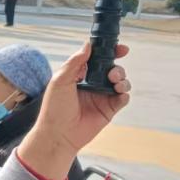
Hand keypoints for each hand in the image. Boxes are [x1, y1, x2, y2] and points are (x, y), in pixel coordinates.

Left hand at [19, 43, 130, 179]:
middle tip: (113, 71)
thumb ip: (75, 62)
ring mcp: (101, 96)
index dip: (109, 52)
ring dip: (122, 78)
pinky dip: (124, 93)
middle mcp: (92, 84)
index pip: (97, 59)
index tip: (119, 48)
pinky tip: (119, 93)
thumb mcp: (60, 80)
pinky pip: (122, 98)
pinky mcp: (109, 110)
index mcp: (79, 75)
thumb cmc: (54, 108)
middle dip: (117, 66)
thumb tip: (88, 45)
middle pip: (111, 68)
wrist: (58, 134)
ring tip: (114, 81)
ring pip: (120, 81)